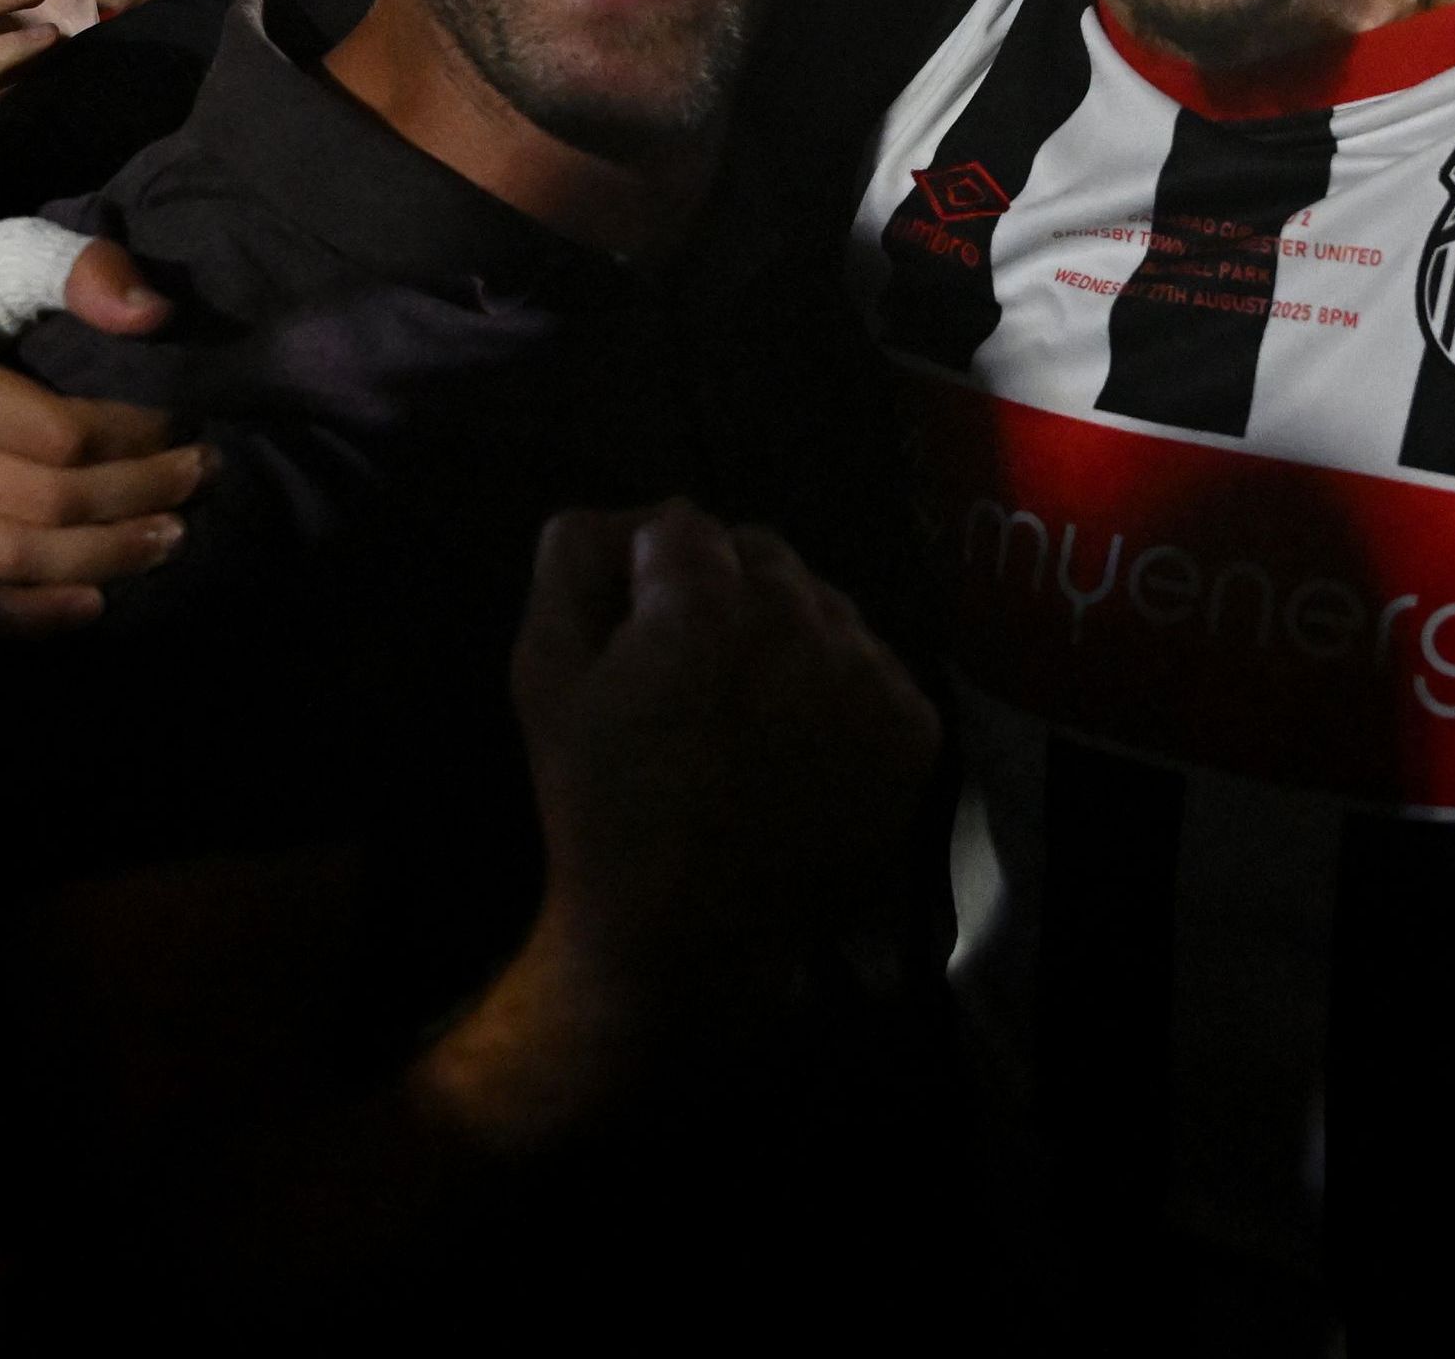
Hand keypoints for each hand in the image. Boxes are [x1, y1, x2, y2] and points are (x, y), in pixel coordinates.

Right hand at [0, 244, 204, 628]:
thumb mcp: (7, 252)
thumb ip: (80, 270)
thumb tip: (151, 314)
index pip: (53, 435)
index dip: (133, 438)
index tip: (185, 424)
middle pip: (41, 504)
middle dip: (137, 498)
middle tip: (203, 481)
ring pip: (10, 561)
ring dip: (102, 560)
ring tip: (171, 538)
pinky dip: (30, 614)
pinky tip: (94, 604)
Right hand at [507, 504, 938, 1016]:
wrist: (685, 938)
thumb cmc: (599, 807)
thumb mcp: (543, 675)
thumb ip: (570, 564)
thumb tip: (616, 518)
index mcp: (707, 602)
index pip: (681, 525)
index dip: (647, 575)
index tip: (635, 635)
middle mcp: (805, 621)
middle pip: (762, 556)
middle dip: (722, 594)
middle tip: (689, 676)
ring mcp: (868, 675)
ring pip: (823, 606)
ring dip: (785, 635)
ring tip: (745, 715)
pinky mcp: (911, 727)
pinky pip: (871, 665)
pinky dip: (836, 689)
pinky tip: (793, 746)